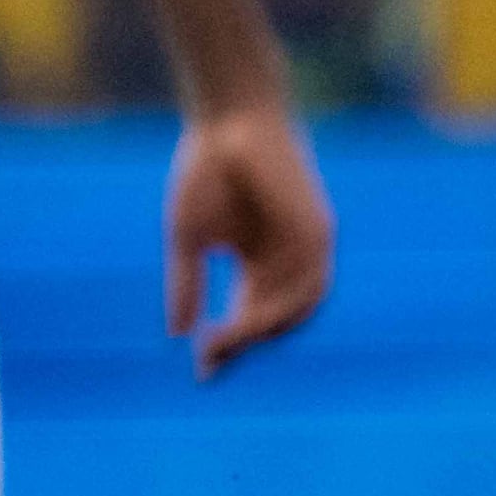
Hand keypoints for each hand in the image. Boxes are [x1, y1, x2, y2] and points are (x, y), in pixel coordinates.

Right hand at [164, 103, 333, 377]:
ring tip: (226, 341)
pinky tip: (250, 319)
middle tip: (210, 357)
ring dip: (262, 332)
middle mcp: (286, 261)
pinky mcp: (319, 233)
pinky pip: (311, 286)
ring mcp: (306, 249)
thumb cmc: (205, 170)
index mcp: (256, 262)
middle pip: (272, 321)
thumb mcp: (188, 238)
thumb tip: (177, 334)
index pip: (245, 316)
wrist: (230, 121)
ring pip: (296, 312)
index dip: (225, 347)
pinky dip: (283, 308)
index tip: (201, 374)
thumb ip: (187, 284)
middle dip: (241, 344)